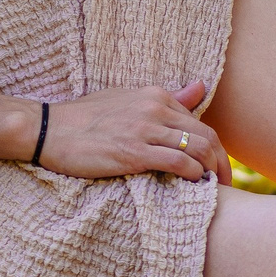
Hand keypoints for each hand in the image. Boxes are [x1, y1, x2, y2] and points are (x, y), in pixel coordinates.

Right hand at [0, 82, 227, 181]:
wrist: (48, 130)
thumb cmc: (84, 119)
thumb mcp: (126, 99)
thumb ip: (165, 98)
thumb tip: (200, 86)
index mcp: (154, 95)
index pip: (199, 122)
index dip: (214, 147)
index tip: (217, 167)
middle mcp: (154, 108)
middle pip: (206, 136)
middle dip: (222, 163)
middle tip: (226, 184)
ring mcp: (144, 130)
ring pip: (197, 149)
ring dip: (213, 172)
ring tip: (216, 189)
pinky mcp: (134, 152)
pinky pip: (178, 163)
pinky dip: (194, 175)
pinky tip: (195, 185)